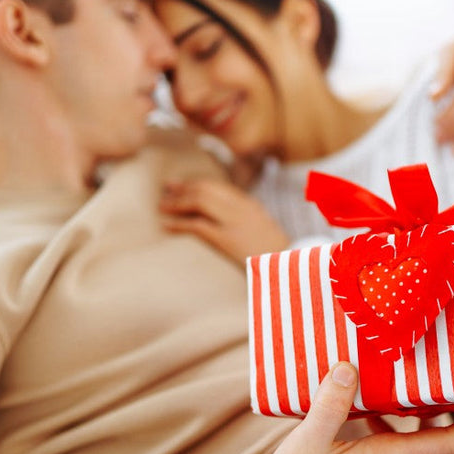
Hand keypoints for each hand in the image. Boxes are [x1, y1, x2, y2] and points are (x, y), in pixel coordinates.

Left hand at [159, 178, 289, 262]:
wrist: (292, 269)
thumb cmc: (280, 259)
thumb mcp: (268, 237)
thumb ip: (252, 227)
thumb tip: (232, 230)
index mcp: (253, 207)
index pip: (220, 189)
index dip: (198, 185)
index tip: (181, 185)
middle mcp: (243, 209)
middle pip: (207, 190)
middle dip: (184, 188)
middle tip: (166, 189)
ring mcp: (236, 223)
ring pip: (200, 201)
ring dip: (177, 202)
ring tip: (162, 206)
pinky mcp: (228, 239)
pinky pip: (198, 225)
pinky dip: (179, 223)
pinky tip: (166, 225)